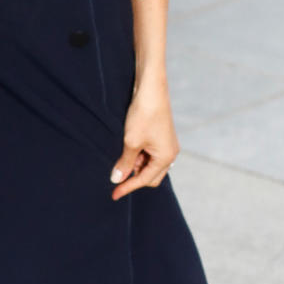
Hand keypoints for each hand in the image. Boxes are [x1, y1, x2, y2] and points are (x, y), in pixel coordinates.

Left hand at [110, 75, 179, 199]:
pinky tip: (128, 146)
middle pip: (151, 176)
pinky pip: (150, 154)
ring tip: (123, 151)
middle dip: (134, 176)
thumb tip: (117, 179)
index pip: (145, 180)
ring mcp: (167, 145)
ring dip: (135, 164)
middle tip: (117, 170)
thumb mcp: (130, 142)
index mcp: (166, 157)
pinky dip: (138, 155)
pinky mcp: (161, 137)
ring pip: (149, 165)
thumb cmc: (143, 115)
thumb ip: (124, 163)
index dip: (127, 187)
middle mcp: (170, 153)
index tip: (113, 194)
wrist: (151, 89)